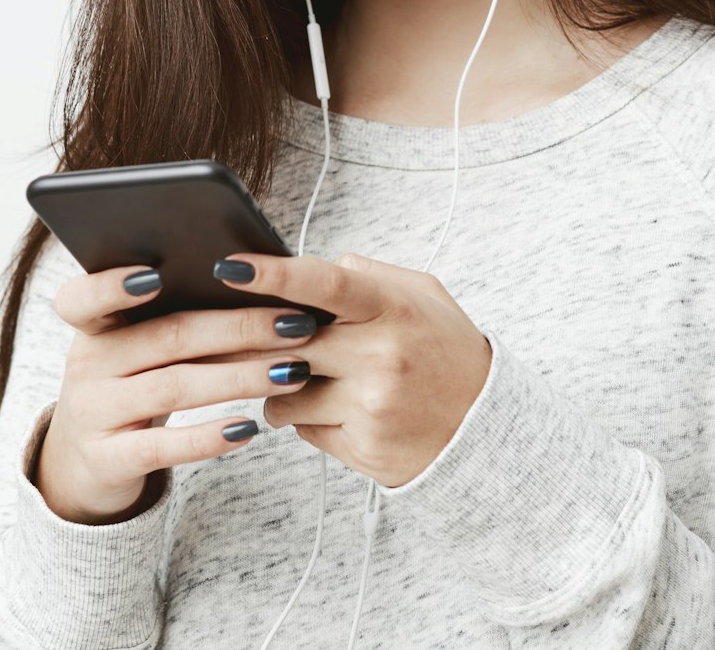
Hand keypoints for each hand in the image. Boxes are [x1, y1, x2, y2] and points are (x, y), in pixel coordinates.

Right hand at [33, 263, 320, 524]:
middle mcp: (87, 364)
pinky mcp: (109, 459)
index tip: (158, 273)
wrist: (87, 460)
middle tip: (296, 324)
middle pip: (166, 336)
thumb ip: (172, 317)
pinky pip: (163, 446)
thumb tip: (258, 288)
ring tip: (293, 371)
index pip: (83, 299)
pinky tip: (249, 428)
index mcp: (92, 325)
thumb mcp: (133, 348)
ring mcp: (95, 413)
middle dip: (239, 328)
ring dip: (241, 377)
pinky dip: (208, 436)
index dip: (113, 286)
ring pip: (174, 387)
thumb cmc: (129, 384)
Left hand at [214, 251, 492, 487]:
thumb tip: (312, 267)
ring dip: (277, 386)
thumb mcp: (423, 298)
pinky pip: (303, 428)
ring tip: (306, 377)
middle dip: (249, 341)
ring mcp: (371, 406)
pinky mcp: (363, 447)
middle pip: (284, 344)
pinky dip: (307, 417)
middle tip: (232, 334)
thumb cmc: (446, 352)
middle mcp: (382, 357)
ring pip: (281, 393)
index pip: (325, 285)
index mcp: (394, 310)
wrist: (486, 429)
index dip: (273, 274)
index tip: (228, 266)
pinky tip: (337, 410)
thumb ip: (368, 276)